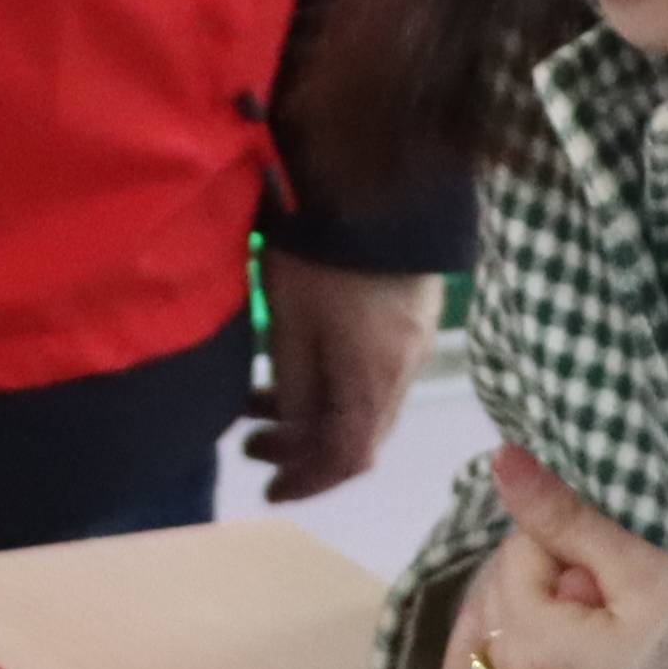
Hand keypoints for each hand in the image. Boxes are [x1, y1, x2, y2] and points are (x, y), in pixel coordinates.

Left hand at [248, 258, 438, 501]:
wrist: (375, 177)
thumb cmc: (320, 252)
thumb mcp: (291, 323)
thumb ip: (291, 387)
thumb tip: (289, 431)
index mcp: (374, 380)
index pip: (348, 458)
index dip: (307, 482)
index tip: (269, 491)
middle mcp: (405, 369)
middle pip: (361, 435)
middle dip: (305, 450)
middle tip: (252, 444)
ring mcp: (415, 340)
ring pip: (365, 402)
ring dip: (315, 412)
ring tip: (257, 402)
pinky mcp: (412, 313)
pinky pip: (374, 373)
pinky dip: (334, 384)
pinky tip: (294, 365)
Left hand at [429, 450, 667, 668]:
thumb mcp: (643, 574)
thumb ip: (565, 519)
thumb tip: (501, 459)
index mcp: (530, 644)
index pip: (516, 563)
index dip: (554, 543)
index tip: (598, 553)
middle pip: (489, 619)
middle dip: (521, 587)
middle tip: (576, 583)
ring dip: (481, 651)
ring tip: (524, 633)